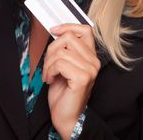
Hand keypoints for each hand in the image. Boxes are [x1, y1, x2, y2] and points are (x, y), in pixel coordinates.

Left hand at [42, 24, 100, 138]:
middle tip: (48, 64)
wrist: (66, 116)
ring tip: (49, 74)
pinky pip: (59, 63)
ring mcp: (90, 69)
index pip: (85, 30)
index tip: (54, 30)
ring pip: (61, 51)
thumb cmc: (63, 91)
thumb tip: (56, 31)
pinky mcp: (82, 78)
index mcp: (91, 56)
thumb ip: (65, 49)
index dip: (68, 26)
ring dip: (48, 63)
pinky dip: (49, 70)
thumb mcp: (63, 64)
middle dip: (51, 49)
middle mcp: (94, 61)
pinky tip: (50, 80)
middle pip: (68, 37)